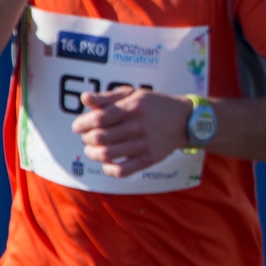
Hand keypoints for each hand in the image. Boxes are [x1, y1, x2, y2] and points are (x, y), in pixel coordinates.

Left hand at [72, 88, 194, 177]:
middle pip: (99, 138)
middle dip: (86, 138)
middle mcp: (138, 126)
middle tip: (88, 137)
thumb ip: (108, 97)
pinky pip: (122, 171)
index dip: (81, 124)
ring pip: (106, 155)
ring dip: (93, 154)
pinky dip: (109, 169)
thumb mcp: (134, 94)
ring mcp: (144, 145)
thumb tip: (84, 99)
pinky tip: (108, 162)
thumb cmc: (156, 105)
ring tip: (93, 149)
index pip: (98, 119)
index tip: (79, 127)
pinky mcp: (149, 159)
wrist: (187, 121)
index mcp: (133, 107)